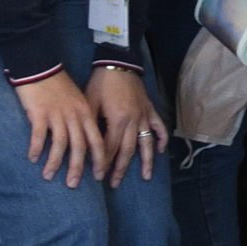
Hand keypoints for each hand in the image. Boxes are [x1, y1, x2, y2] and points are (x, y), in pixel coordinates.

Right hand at [16, 69, 102, 184]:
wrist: (41, 67)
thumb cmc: (59, 86)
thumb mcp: (78, 101)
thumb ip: (81, 119)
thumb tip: (83, 142)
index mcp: (86, 113)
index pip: (97, 140)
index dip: (99, 159)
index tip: (99, 176)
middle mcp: (75, 116)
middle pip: (80, 146)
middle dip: (77, 167)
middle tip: (72, 185)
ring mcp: (57, 115)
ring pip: (60, 144)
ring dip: (54, 162)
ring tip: (48, 176)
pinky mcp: (40, 113)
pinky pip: (39, 136)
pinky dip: (36, 149)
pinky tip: (32, 159)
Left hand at [86, 62, 162, 180]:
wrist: (119, 62)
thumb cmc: (101, 82)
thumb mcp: (90, 102)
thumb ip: (91, 124)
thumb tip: (85, 145)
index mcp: (117, 120)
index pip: (109, 148)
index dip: (103, 163)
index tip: (97, 176)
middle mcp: (133, 121)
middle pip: (127, 150)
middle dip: (120, 168)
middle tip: (114, 183)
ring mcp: (144, 116)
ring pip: (146, 143)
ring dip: (145, 161)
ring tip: (145, 176)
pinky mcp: (150, 110)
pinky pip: (158, 127)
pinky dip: (161, 139)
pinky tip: (161, 151)